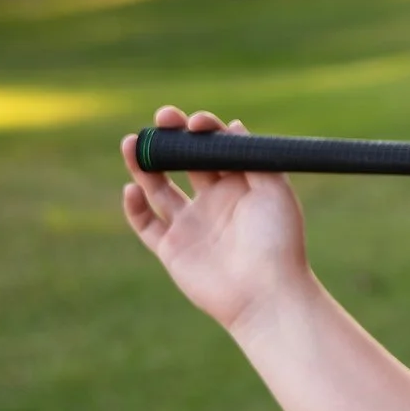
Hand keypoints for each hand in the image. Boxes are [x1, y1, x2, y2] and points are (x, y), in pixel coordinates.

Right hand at [120, 107, 312, 330]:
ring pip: (158, 188)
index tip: (196, 121)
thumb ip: (253, 157)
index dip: (204, 131)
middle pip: (185, 162)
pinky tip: (131, 188)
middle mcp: (213, 202)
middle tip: (162, 117)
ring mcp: (191, 225)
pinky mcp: (172, 249)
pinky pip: (146, 225)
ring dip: (144, 165)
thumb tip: (232, 124)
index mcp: (240, 186)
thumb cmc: (278, 241)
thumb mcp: (274, 190)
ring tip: (131, 143)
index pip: (216, 150)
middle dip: (172, 138)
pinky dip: (134, 207)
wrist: (266, 292)